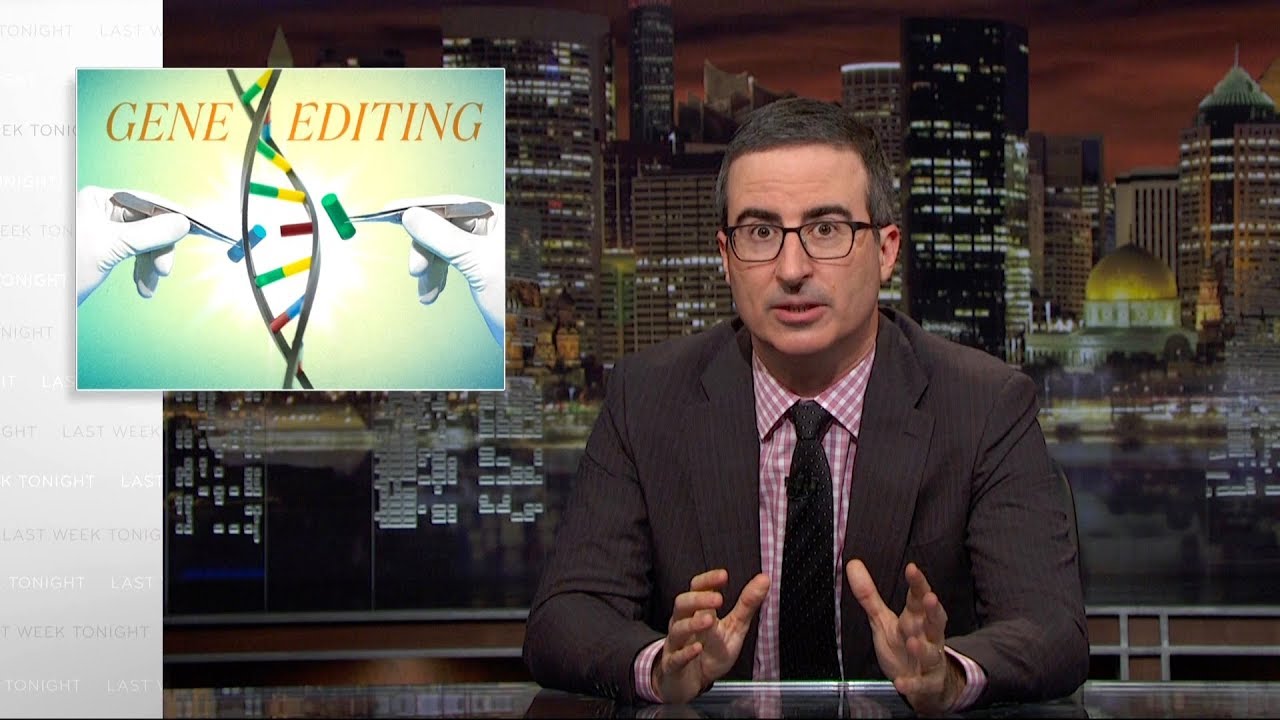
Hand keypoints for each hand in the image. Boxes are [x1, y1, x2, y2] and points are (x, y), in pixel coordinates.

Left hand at [76, 185, 191, 304]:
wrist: (40, 300)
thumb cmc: (64, 269)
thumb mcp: (111, 247)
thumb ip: (150, 233)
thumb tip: (183, 222)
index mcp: (99, 199)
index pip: (148, 202)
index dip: (175, 216)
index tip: (202, 228)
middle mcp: (103, 210)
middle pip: (151, 224)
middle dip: (159, 250)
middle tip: (164, 272)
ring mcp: (105, 230)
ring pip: (146, 243)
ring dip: (152, 266)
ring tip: (148, 288)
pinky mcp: (108, 249)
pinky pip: (137, 256)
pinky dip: (143, 272)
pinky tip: (144, 288)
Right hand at [395, 195, 503, 344]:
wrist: (528, 337)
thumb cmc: (516, 299)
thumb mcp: (477, 264)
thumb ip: (443, 237)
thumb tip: (411, 215)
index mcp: (500, 218)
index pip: (452, 204)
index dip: (419, 207)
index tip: (388, 211)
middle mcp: (493, 228)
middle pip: (443, 226)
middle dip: (425, 248)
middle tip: (414, 271)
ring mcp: (484, 247)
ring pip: (442, 247)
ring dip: (429, 268)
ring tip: (425, 295)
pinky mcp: (478, 266)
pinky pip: (448, 262)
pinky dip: (436, 277)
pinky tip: (430, 295)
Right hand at [653, 570, 769, 704]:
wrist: (693, 682)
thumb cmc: (711, 651)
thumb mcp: (734, 627)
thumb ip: (747, 604)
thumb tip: (764, 580)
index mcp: (698, 611)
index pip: (697, 588)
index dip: (708, 580)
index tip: (723, 576)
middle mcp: (684, 624)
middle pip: (682, 604)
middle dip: (698, 599)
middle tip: (718, 599)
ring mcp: (677, 645)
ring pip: (677, 629)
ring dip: (692, 624)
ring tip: (709, 621)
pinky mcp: (674, 666)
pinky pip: (675, 658)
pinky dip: (685, 653)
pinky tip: (697, 649)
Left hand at [847, 560, 962, 715]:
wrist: (924, 683)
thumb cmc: (903, 645)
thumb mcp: (882, 619)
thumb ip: (869, 595)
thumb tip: (852, 564)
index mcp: (916, 618)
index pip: (918, 598)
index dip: (917, 583)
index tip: (912, 569)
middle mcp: (927, 636)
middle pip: (935, 620)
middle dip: (933, 609)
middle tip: (929, 597)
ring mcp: (931, 660)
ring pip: (932, 652)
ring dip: (923, 647)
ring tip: (912, 641)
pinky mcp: (929, 683)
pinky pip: (922, 683)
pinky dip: (913, 684)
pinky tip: (901, 683)